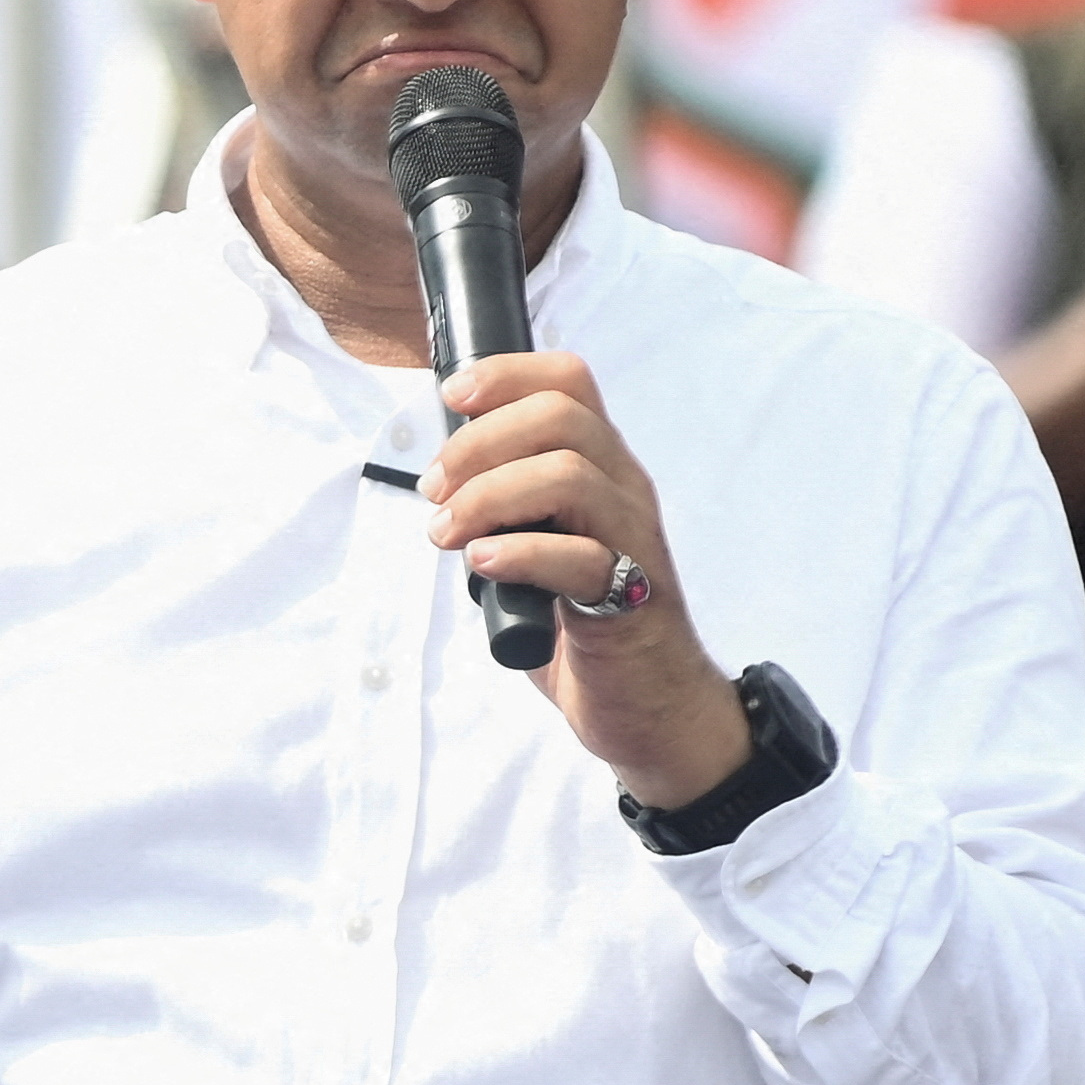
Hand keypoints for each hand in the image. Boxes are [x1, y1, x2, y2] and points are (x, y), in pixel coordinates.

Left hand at [422, 350, 750, 809]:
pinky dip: (520, 553)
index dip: (506, 374)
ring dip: (489, 496)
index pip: (569, 382)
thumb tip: (441, 487)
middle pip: (562, 415)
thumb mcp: (537, 550)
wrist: (648, 710)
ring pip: (570, 475)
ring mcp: (634, 543)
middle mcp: (624, 492)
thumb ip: (502, 514)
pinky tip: (484, 566)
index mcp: (602, 469)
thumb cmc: (584, 630)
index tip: (451, 398)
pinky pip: (580, 557)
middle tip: (435, 490)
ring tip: (448, 534)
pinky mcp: (632, 601)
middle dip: (480, 442)